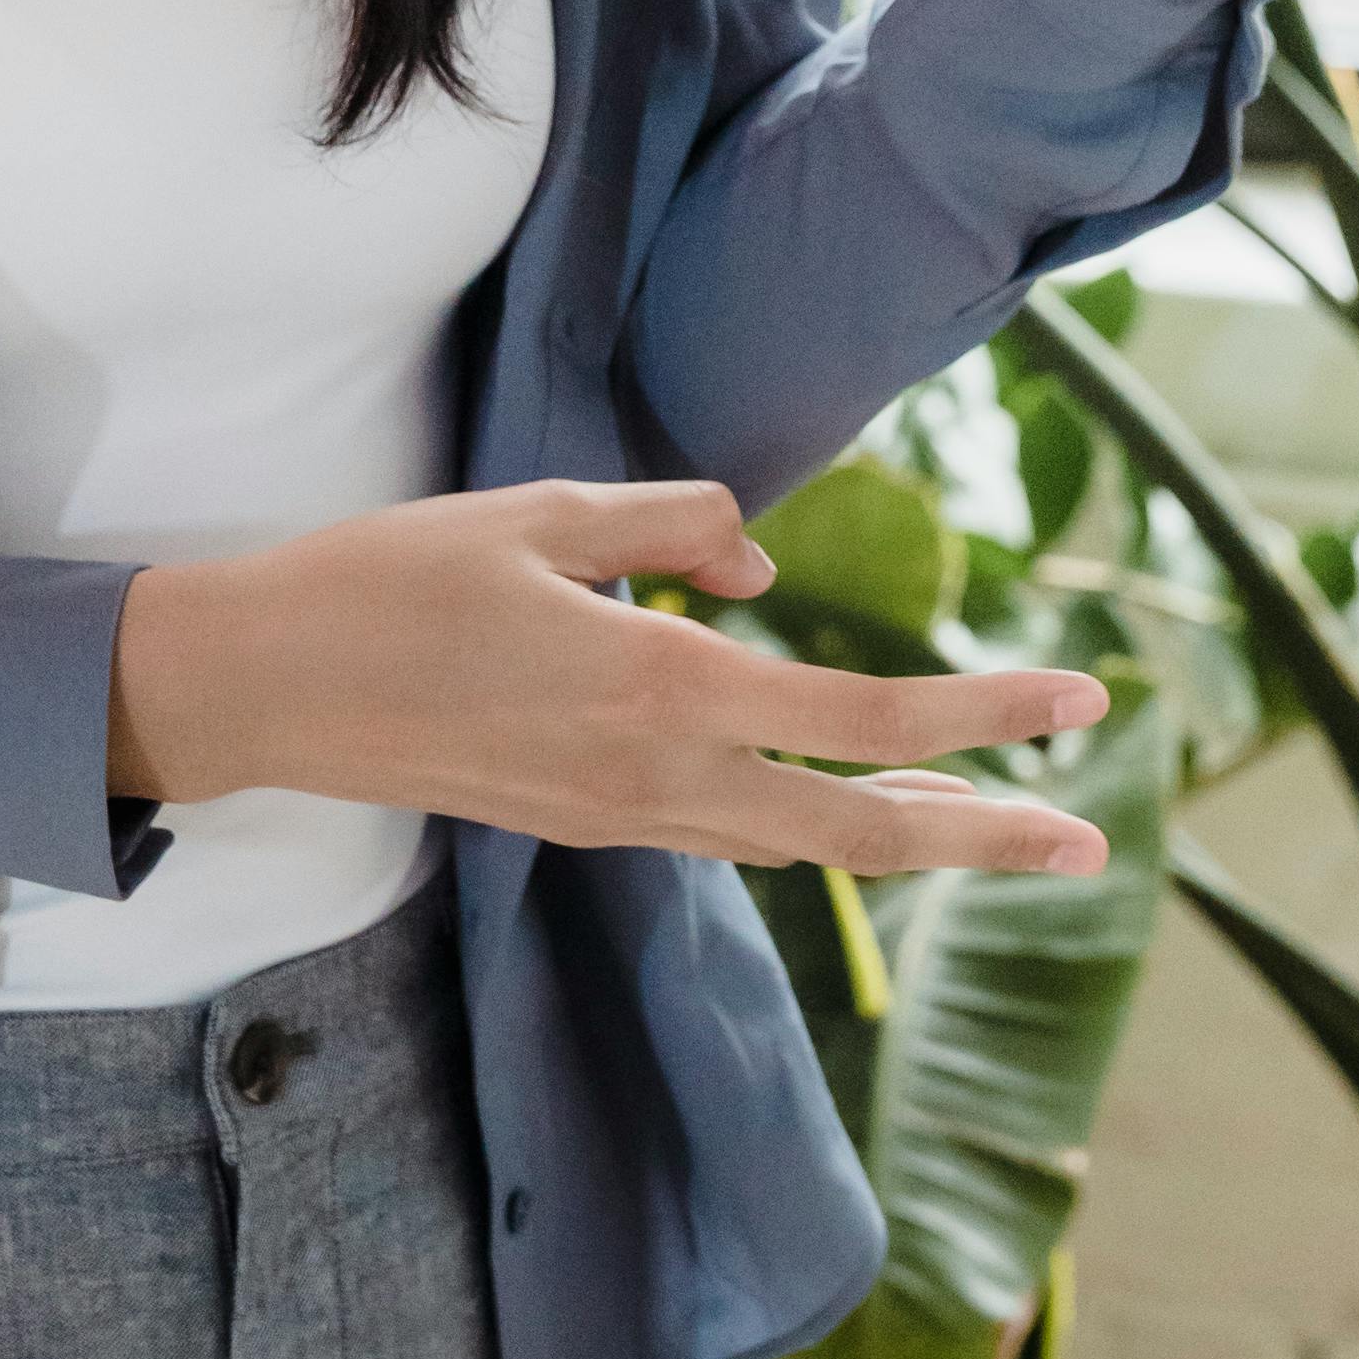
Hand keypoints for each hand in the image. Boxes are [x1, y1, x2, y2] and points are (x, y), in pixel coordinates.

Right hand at [107, 478, 1112, 874]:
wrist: (267, 690)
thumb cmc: (393, 580)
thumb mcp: (544, 510)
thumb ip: (674, 523)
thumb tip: (761, 560)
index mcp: (666, 689)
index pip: (868, 718)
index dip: (990, 716)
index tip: (1082, 704)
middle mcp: (662, 777)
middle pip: (863, 827)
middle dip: (987, 838)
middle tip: (1091, 849)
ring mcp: (624, 818)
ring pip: (803, 844)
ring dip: (905, 838)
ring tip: (997, 827)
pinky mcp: (587, 825)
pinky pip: (733, 833)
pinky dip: (813, 823)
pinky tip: (850, 806)